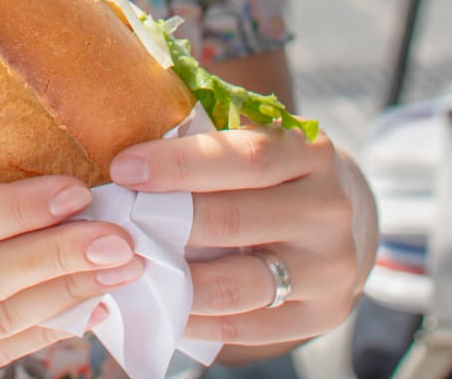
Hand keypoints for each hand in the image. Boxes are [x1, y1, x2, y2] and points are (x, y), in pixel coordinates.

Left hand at [110, 127, 375, 352]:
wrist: (336, 215)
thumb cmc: (271, 168)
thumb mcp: (255, 134)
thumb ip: (206, 128)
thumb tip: (129, 124)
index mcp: (309, 151)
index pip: (243, 157)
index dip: (178, 163)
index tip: (123, 167)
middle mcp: (327, 208)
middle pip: (233, 219)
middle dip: (165, 220)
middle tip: (114, 221)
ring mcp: (329, 267)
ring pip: (239, 282)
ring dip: (176, 278)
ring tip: (130, 264)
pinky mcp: (322, 314)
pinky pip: (247, 326)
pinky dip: (198, 319)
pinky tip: (163, 303)